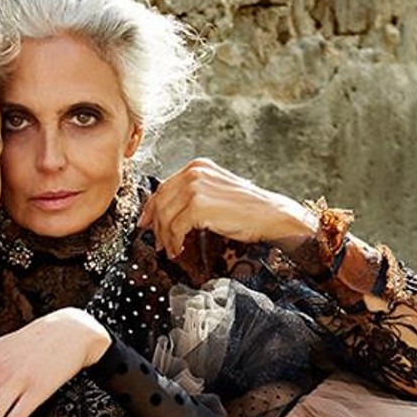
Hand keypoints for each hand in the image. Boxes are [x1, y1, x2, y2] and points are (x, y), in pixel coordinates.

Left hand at [138, 158, 314, 256]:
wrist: (270, 215)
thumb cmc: (247, 208)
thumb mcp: (216, 192)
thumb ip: (192, 195)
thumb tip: (167, 213)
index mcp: (197, 167)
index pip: (164, 187)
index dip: (152, 208)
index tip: (146, 223)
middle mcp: (194, 173)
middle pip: (160, 201)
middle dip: (156, 225)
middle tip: (158, 242)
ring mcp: (195, 188)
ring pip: (165, 216)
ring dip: (165, 237)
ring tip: (171, 249)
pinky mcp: (199, 206)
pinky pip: (175, 228)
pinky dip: (174, 242)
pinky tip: (179, 250)